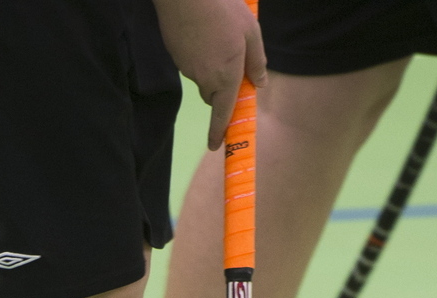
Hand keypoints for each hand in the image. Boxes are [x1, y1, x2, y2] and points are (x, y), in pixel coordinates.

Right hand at [154, 0, 265, 149]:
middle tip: (232, 62)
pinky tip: (202, 33)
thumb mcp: (251, 32)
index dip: (219, 132)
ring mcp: (187, 69)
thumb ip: (257, 61)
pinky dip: (198, 56)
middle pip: (213, 95)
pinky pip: (191, 64)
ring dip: (211, 68)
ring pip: (202, 78)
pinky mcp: (176, 57)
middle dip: (222, 89)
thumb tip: (260, 83)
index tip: (216, 145)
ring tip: (217, 38)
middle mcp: (204, 79)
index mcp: (226, 77)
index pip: (223, 113)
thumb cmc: (224, 11)